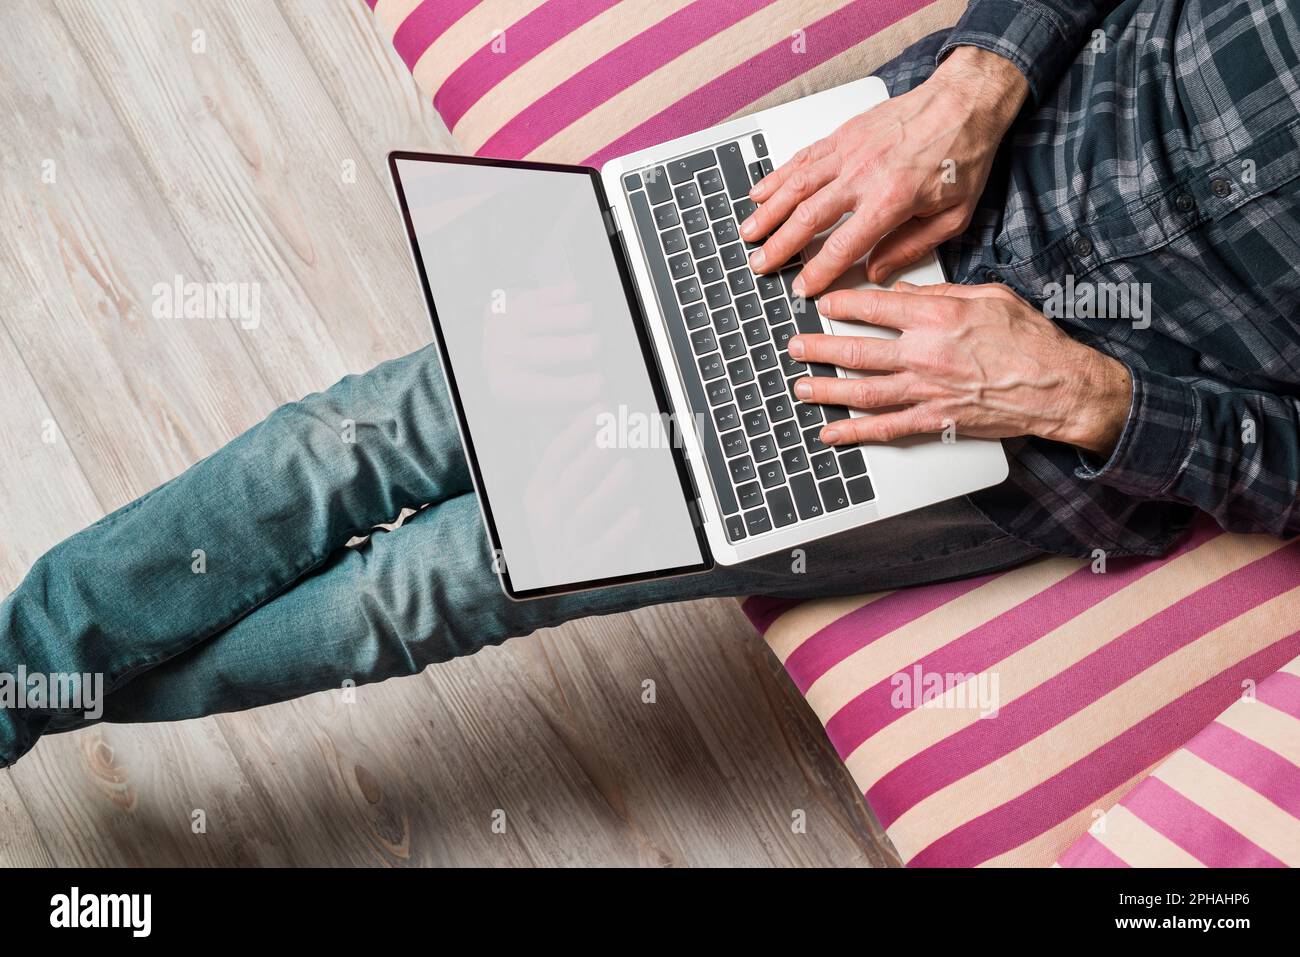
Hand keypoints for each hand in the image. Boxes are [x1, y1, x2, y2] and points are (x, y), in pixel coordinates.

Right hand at [741, 47, 1027, 296]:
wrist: (965, 101)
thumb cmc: (963, 155)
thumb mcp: (953, 216)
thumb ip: (911, 247)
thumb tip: (876, 272)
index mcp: (892, 200)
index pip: (842, 246)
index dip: (817, 272)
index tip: (802, 288)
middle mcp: (863, 174)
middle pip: (808, 218)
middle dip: (779, 246)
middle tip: (760, 265)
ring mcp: (849, 151)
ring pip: (796, 186)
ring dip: (768, 213)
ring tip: (748, 234)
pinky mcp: (843, 134)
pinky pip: (802, 158)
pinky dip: (777, 176)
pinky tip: (760, 192)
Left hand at [788, 283, 1132, 455]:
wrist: (1059, 387)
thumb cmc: (1031, 340)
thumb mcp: (990, 296)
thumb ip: (944, 293)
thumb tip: (909, 289)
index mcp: (937, 316)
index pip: (874, 305)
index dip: (841, 303)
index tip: (822, 302)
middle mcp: (924, 353)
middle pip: (856, 350)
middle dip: (818, 348)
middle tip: (795, 346)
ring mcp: (926, 391)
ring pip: (861, 390)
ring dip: (825, 389)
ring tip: (800, 386)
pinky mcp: (933, 420)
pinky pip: (884, 429)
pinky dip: (853, 433)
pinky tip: (830, 432)